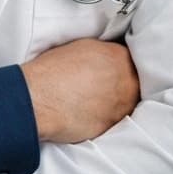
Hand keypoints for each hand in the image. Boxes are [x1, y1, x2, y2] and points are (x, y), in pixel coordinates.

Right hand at [21, 38, 138, 143]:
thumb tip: (107, 60)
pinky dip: (106, 118)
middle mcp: (126, 80)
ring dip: (116, 103)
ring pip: (127, 103)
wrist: (37, 100)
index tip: (111, 71)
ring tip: (95, 102)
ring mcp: (121, 104)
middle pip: (134, 82)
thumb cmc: (51, 72)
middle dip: (122, 84)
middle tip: (103, 87)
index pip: (132, 59)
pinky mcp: (112, 125)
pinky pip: (115, 120)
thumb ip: (103, 53)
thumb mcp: (81, 48)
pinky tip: (90, 114)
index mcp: (119, 56)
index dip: (120, 66)